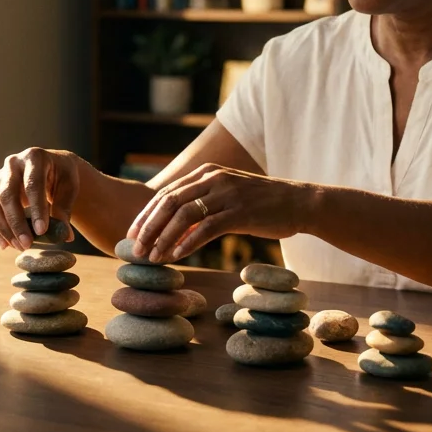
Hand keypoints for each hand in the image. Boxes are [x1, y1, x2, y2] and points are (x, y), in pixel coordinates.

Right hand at [0, 147, 79, 250]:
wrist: (51, 168)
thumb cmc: (62, 177)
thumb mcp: (69, 188)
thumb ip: (64, 209)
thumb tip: (65, 236)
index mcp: (35, 157)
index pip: (33, 185)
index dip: (36, 209)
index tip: (41, 231)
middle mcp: (13, 164)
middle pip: (8, 195)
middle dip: (16, 222)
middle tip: (27, 244)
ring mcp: (0, 176)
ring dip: (4, 229)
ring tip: (19, 246)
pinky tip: (4, 245)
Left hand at [127, 164, 315, 262]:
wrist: (299, 202)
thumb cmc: (262, 203)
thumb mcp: (228, 195)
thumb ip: (203, 202)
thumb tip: (175, 225)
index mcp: (207, 173)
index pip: (166, 194)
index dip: (146, 215)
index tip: (132, 235)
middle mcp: (214, 179)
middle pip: (170, 202)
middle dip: (149, 228)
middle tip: (135, 250)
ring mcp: (227, 194)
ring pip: (185, 215)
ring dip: (164, 238)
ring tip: (153, 257)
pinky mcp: (240, 212)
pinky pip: (207, 227)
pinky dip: (189, 242)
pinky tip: (177, 256)